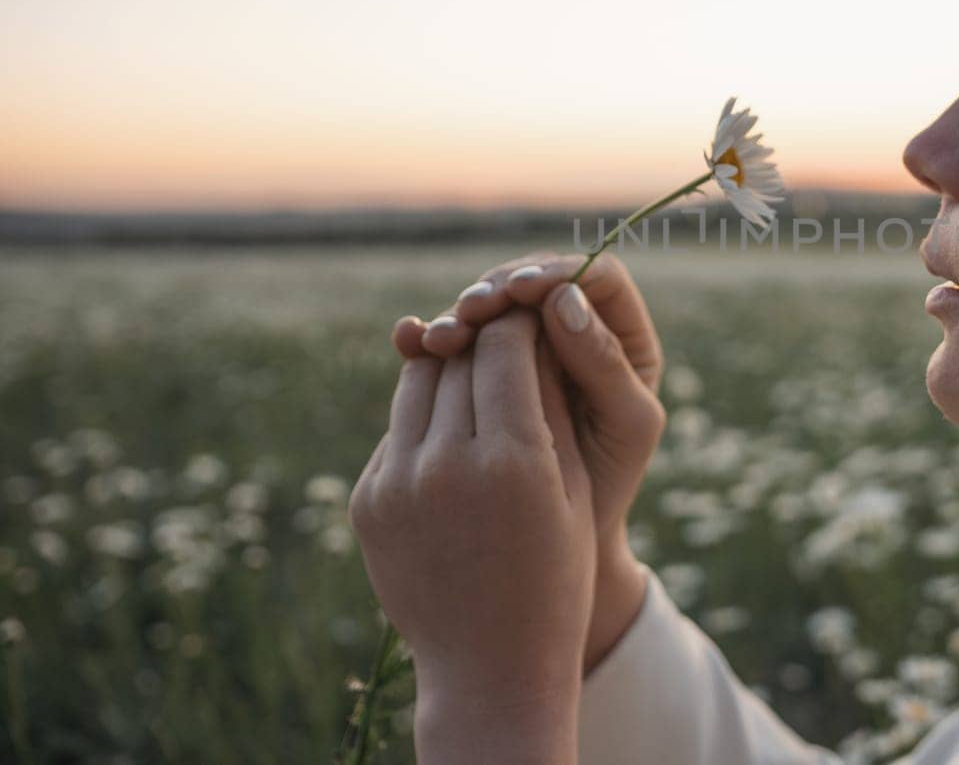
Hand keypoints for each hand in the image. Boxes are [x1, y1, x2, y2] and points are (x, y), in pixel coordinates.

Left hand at [350, 310, 594, 762]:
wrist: (491, 665)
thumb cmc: (555, 570)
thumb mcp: (574, 484)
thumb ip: (550, 400)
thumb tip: (535, 320)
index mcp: (516, 461)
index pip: (507, 346)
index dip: (523, 321)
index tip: (537, 312)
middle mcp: (448, 465)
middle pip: (460, 356)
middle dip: (485, 337)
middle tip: (506, 333)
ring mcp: (397, 483)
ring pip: (418, 382)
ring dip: (448, 367)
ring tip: (477, 376)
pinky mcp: (366, 501)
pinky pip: (396, 429)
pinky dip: (425, 419)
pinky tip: (452, 436)